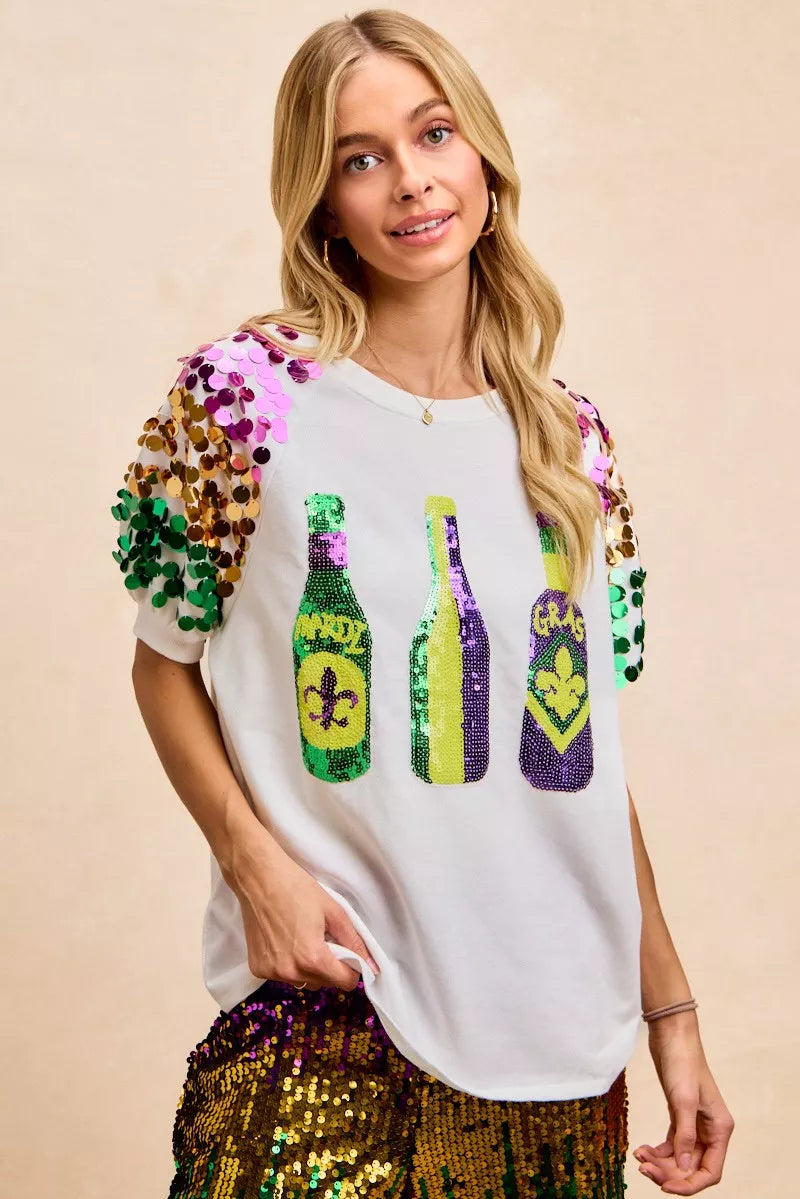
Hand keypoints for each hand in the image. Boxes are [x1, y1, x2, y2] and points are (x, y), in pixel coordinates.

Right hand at [226, 820, 380, 990]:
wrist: (258, 878)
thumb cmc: (297, 888)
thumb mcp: (333, 911)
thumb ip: (354, 942)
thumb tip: (372, 967)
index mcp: (313, 958)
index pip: (345, 983)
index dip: (352, 968)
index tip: (347, 952)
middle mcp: (291, 972)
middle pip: (324, 983)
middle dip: (330, 966)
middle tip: (323, 939)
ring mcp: (271, 972)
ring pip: (303, 981)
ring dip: (309, 968)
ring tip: (302, 939)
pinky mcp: (257, 968)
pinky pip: (283, 976)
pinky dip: (288, 964)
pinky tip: (283, 941)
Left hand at [633, 1016, 733, 1193]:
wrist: (671, 1035)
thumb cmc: (682, 1063)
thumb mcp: (683, 1100)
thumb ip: (685, 1136)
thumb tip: (685, 1169)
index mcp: (720, 1129)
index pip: (710, 1171)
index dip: (689, 1184)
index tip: (666, 1186)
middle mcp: (710, 1130)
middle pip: (692, 1167)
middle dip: (670, 1173)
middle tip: (645, 1169)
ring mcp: (694, 1124)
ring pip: (680, 1158)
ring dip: (661, 1163)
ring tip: (639, 1158)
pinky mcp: (679, 1116)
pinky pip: (671, 1144)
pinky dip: (658, 1151)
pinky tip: (642, 1150)